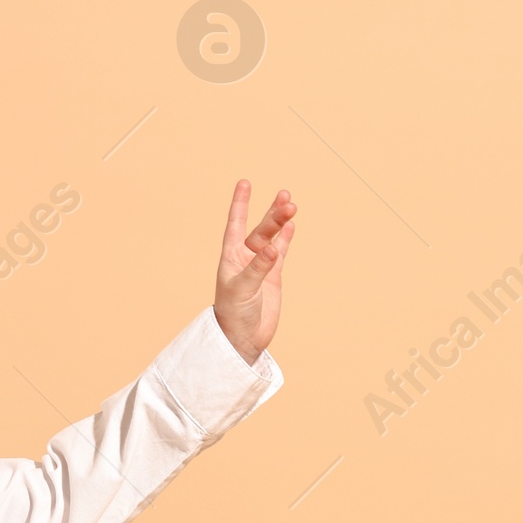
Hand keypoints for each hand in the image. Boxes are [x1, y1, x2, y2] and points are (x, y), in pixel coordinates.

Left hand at [212, 180, 295, 363]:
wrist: (243, 339)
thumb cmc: (234, 314)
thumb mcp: (243, 289)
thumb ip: (258, 267)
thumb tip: (272, 248)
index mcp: (231, 257)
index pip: (235, 224)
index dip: (240, 204)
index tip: (244, 183)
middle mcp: (245, 258)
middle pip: (260, 228)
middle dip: (273, 214)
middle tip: (286, 199)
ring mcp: (260, 266)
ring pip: (272, 237)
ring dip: (281, 222)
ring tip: (291, 204)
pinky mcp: (273, 277)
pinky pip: (280, 251)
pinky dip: (286, 238)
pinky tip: (291, 224)